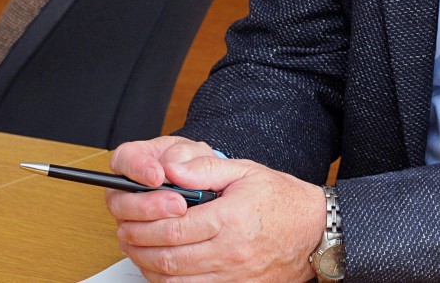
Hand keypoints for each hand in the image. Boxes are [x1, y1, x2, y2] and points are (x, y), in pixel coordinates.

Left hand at [108, 136, 325, 281]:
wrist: (314, 232)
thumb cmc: (281, 200)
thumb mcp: (245, 171)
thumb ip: (206, 168)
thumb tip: (171, 169)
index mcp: (230, 218)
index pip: (173, 226)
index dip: (144, 221)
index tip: (130, 214)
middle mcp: (229, 251)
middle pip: (168, 256)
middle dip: (137, 244)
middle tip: (124, 232)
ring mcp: (231, 275)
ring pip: (174, 280)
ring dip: (147, 266)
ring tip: (135, 248)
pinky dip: (167, 282)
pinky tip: (159, 267)